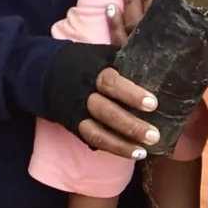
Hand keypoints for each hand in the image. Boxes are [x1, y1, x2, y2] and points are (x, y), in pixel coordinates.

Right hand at [79, 16, 163, 158]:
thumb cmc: (86, 62)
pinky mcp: (74, 126)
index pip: (110, 82)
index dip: (131, 94)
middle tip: (155, 135)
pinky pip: (93, 140)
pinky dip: (115, 148)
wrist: (46, 73)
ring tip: (146, 150)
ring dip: (122, 143)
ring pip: (98, 131)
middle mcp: (84, 93)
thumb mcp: (101, 54)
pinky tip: (135, 154)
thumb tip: (161, 59)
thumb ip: (125, 60)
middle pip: (106, 111)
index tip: (152, 103)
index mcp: (93, 71)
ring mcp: (77, 112)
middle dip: (130, 125)